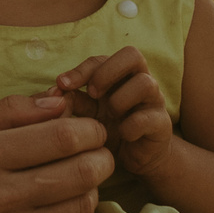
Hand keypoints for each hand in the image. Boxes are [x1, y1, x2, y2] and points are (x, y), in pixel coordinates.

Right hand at [0, 92, 113, 212]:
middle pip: (81, 171)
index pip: (63, 136)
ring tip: (80, 185)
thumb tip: (61, 102)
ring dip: (92, 191)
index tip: (92, 131)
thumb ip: (10, 110)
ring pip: (82, 207)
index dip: (91, 130)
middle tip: (98, 156)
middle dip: (102, 158)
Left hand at [49, 46, 178, 188]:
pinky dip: (131, 126)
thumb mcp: (87, 115)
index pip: (102, 57)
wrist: (135, 158)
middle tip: (93, 94)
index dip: (81, 69)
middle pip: (133, 54)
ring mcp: (153, 102)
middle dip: (107, 72)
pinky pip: (150, 117)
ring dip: (120, 100)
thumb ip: (72, 101)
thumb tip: (51, 93)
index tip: (61, 84)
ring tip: (110, 116)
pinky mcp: (162, 124)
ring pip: (145, 83)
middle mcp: (139, 81)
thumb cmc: (108, 129)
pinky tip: (122, 135)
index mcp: (119, 75)